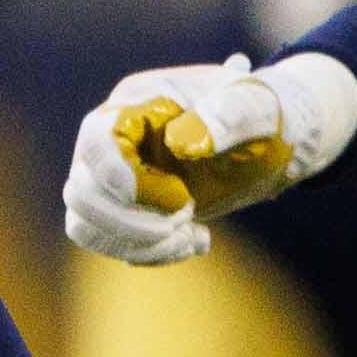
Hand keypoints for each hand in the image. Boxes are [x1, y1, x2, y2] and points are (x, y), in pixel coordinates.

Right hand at [65, 50, 356, 265]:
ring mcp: (117, 175)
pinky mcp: (129, 208)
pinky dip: (148, 253)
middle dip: (130, 220)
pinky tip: (197, 241)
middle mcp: (116, 139)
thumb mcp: (258, 108)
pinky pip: (109, 242)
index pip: (97, 141)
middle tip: (187, 217)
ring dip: (134, 243)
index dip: (122, 178)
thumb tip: (182, 143)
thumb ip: (227, 115)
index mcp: (139, 102)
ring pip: (84, 222)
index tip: (180, 198)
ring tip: (190, 238)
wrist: (276, 138)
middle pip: (80, 189)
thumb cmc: (265, 114)